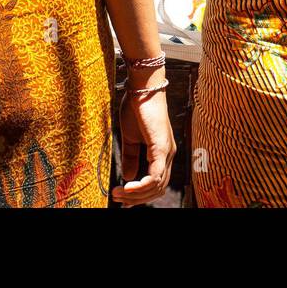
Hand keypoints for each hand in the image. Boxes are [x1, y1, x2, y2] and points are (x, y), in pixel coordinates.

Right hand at [111, 84, 175, 206]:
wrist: (142, 88)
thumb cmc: (136, 108)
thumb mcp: (130, 137)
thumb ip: (131, 157)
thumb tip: (128, 177)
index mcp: (162, 152)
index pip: (156, 182)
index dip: (141, 193)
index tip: (122, 197)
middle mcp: (168, 154)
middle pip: (158, 188)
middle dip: (138, 197)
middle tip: (118, 199)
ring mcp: (166, 151)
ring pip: (158, 185)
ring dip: (137, 194)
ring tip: (119, 193)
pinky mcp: (161, 147)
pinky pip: (156, 175)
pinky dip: (143, 185)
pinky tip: (128, 186)